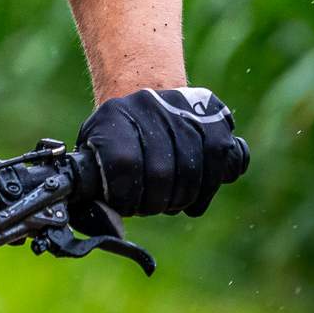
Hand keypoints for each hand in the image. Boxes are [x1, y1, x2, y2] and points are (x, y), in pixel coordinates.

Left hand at [76, 87, 248, 216]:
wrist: (142, 91)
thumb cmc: (115, 137)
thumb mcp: (93, 151)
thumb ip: (93, 186)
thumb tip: (107, 221)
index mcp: (112, 115)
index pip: (123, 163)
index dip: (127, 197)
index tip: (126, 206)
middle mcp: (148, 105)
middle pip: (160, 172)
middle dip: (155, 202)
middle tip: (149, 206)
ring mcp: (182, 106)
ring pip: (193, 169)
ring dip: (183, 198)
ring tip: (171, 202)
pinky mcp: (213, 114)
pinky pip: (220, 158)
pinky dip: (210, 186)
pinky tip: (197, 198)